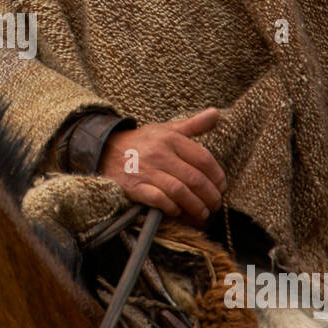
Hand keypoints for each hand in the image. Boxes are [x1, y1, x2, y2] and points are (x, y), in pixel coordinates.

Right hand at [98, 107, 226, 224]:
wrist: (105, 149)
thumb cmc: (142, 142)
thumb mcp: (166, 129)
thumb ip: (193, 125)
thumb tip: (216, 113)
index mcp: (171, 138)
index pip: (203, 159)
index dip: (217, 176)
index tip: (222, 187)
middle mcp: (159, 153)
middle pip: (195, 179)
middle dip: (210, 196)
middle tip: (215, 205)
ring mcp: (146, 170)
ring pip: (180, 192)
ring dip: (195, 206)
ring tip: (202, 213)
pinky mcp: (134, 187)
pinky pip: (159, 200)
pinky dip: (172, 208)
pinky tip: (178, 212)